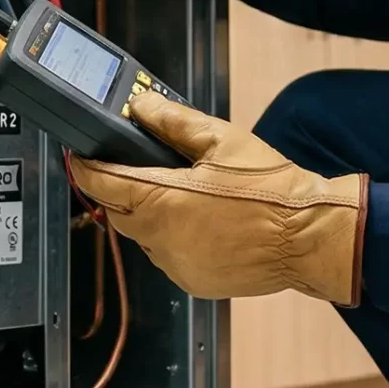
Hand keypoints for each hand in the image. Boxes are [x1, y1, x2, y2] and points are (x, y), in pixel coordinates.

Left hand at [65, 89, 364, 305]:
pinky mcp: (193, 282)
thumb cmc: (270, 188)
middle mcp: (160, 237)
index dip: (85, 167)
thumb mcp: (221, 140)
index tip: (79, 156)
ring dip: (148, 215)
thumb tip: (139, 106)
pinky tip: (200, 223)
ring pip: (142, 236)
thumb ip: (172, 122)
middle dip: (118, 190)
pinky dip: (171, 239)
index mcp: (161, 200)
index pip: (101, 183)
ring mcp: (176, 264)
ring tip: (180, 193)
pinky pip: (167, 257)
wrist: (309, 236)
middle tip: (134, 168)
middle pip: (117, 211)